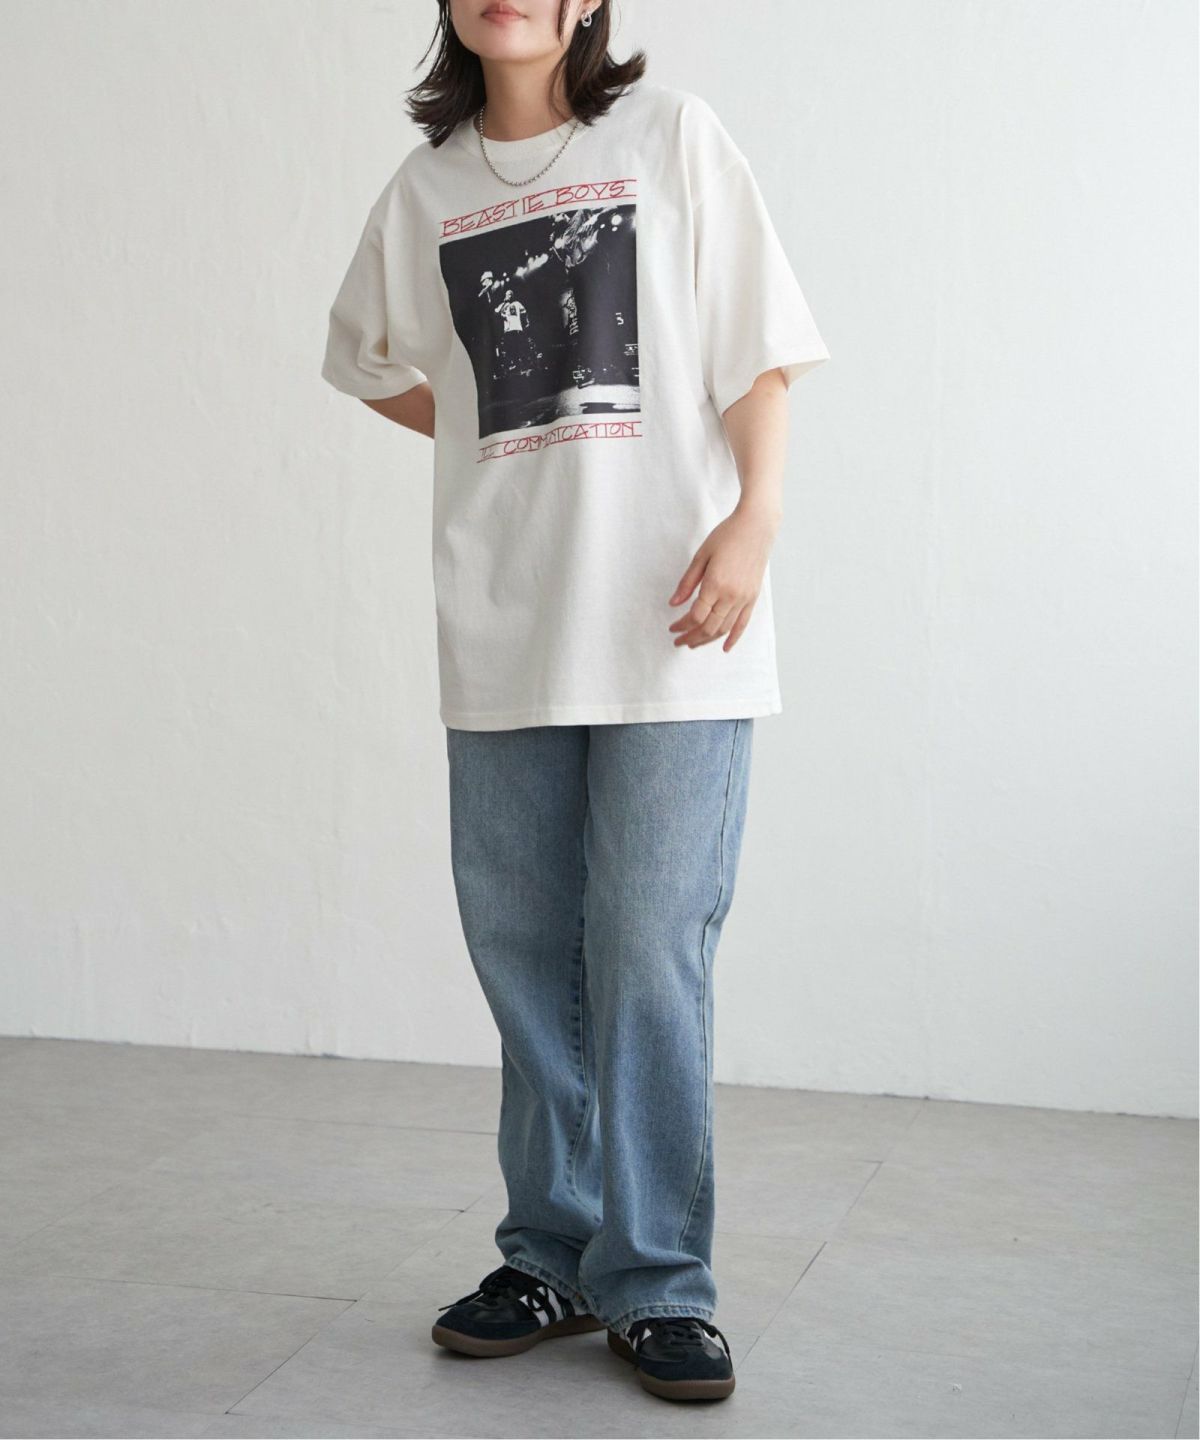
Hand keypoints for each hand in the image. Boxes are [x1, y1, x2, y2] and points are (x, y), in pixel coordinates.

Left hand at [667, 504, 780, 652]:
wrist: (756, 526)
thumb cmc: (727, 536)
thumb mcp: (701, 556)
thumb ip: (687, 582)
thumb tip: (674, 604)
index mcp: (715, 584)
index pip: (695, 616)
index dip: (682, 626)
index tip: (672, 628)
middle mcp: (731, 595)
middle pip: (708, 627)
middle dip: (691, 637)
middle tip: (679, 641)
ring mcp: (744, 598)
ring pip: (724, 628)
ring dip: (707, 640)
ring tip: (694, 644)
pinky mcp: (753, 597)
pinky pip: (743, 623)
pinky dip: (733, 637)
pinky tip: (725, 648)